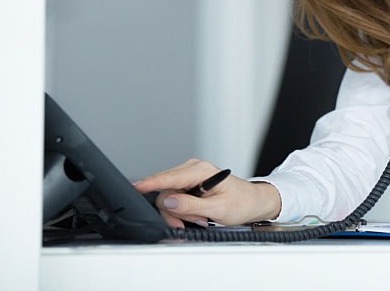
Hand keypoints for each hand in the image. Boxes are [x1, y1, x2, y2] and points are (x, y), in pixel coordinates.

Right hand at [133, 158, 281, 227]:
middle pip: (165, 190)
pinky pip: (175, 196)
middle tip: (193, 222)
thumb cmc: (241, 202)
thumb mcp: (217, 209)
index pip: (169, 177)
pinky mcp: (188, 182)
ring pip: (168, 196)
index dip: (151, 183)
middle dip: (174, 211)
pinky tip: (197, 214)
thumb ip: (190, 206)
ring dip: (180, 212)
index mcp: (201, 170)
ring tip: (201, 218)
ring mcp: (190, 174)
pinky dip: (183, 209)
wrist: (253, 201)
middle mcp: (193, 168)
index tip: (136, 186)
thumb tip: (168, 201)